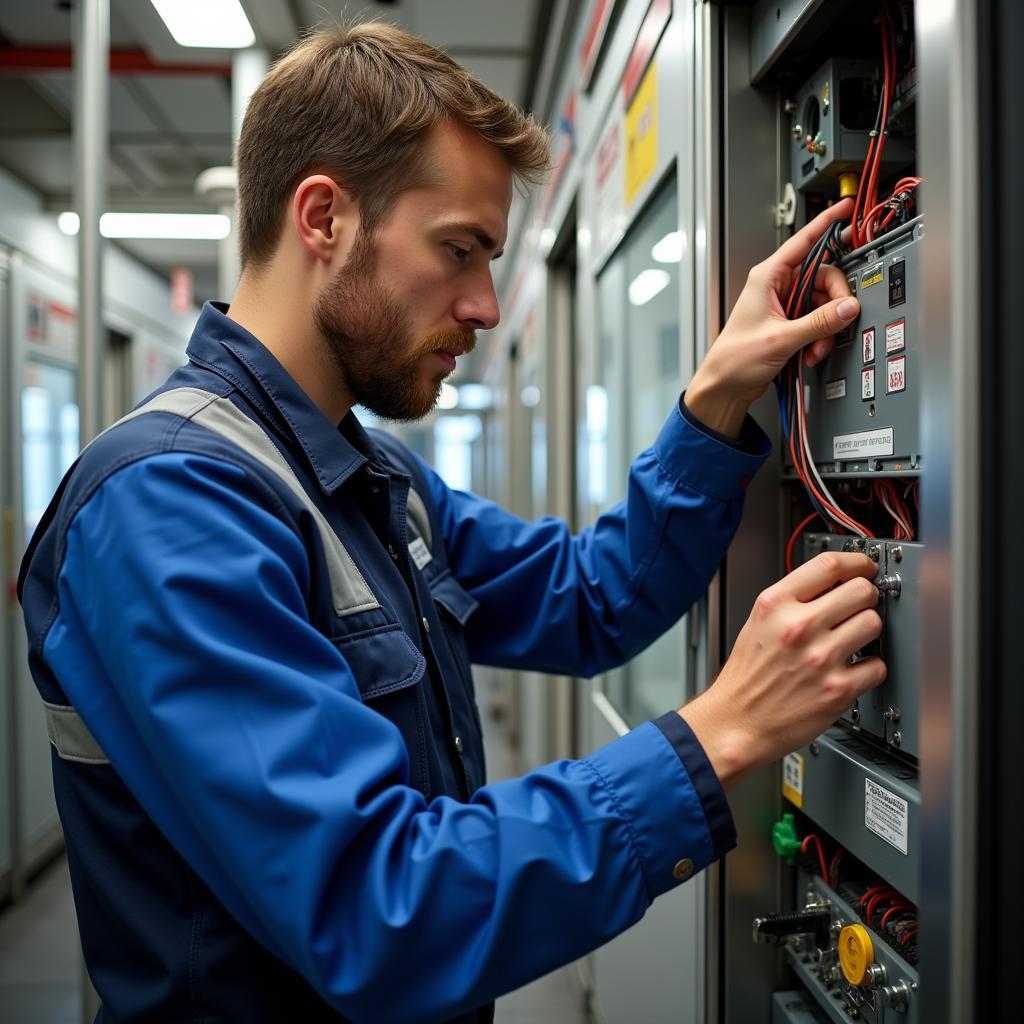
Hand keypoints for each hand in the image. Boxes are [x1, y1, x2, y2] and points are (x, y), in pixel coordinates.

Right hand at [678, 552, 884, 788]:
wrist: (736, 722)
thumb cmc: (747, 676)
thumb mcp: (758, 622)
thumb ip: (793, 599)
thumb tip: (834, 582)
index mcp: (775, 605)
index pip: (828, 565)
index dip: (856, 562)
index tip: (864, 566)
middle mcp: (798, 627)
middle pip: (861, 590)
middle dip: (866, 596)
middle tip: (860, 606)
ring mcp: (820, 658)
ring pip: (874, 623)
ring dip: (868, 630)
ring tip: (853, 639)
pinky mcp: (838, 690)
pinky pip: (877, 665)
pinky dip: (869, 668)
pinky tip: (852, 669)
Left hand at [684, 199, 860, 437]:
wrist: (725, 386)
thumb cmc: (735, 359)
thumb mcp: (781, 338)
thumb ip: (818, 322)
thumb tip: (848, 307)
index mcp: (768, 277)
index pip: (804, 241)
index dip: (827, 222)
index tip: (846, 208)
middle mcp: (778, 287)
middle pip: (825, 278)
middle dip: (833, 305)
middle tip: (834, 323)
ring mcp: (785, 305)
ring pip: (825, 303)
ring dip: (826, 328)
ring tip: (814, 348)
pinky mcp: (791, 324)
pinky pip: (818, 321)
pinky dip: (820, 337)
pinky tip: (810, 353)